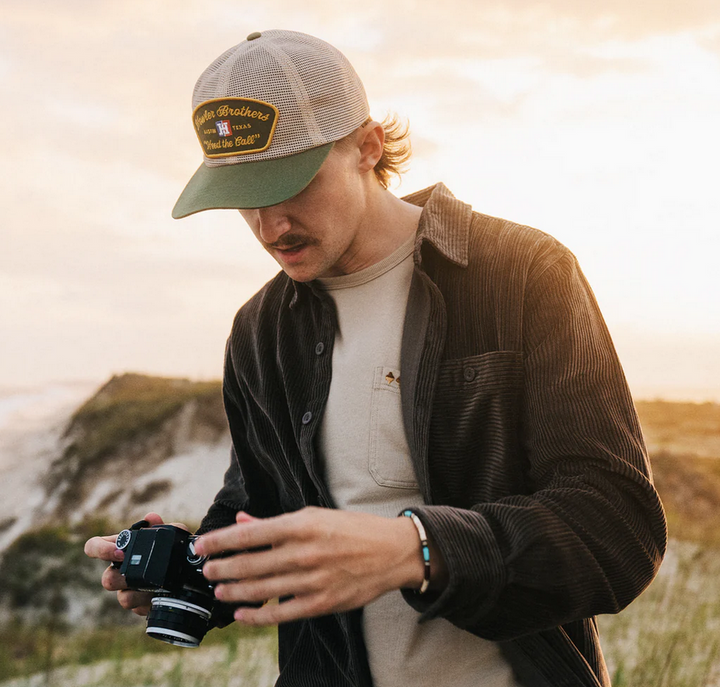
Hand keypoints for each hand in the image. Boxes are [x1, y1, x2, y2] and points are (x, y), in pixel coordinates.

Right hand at [83, 512, 188, 615]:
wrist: (186, 568)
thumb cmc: (171, 547)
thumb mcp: (171, 532)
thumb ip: (161, 525)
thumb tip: (151, 518)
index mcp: (121, 549)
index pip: (94, 546)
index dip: (99, 549)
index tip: (118, 552)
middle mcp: (119, 570)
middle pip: (107, 579)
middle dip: (121, 577)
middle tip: (136, 573)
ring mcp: (128, 589)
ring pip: (122, 598)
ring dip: (138, 593)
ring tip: (154, 587)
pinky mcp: (139, 605)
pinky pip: (137, 609)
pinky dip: (149, 603)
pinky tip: (159, 596)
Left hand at [195, 507, 429, 625]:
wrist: (391, 551)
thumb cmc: (351, 529)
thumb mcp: (315, 515)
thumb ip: (275, 522)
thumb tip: (242, 521)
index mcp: (302, 525)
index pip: (249, 534)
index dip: (220, 541)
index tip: (202, 545)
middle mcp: (304, 552)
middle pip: (250, 564)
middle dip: (222, 568)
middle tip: (206, 570)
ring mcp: (312, 580)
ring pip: (261, 590)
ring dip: (234, 592)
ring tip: (218, 590)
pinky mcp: (321, 603)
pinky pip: (280, 613)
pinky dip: (257, 617)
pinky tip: (242, 615)